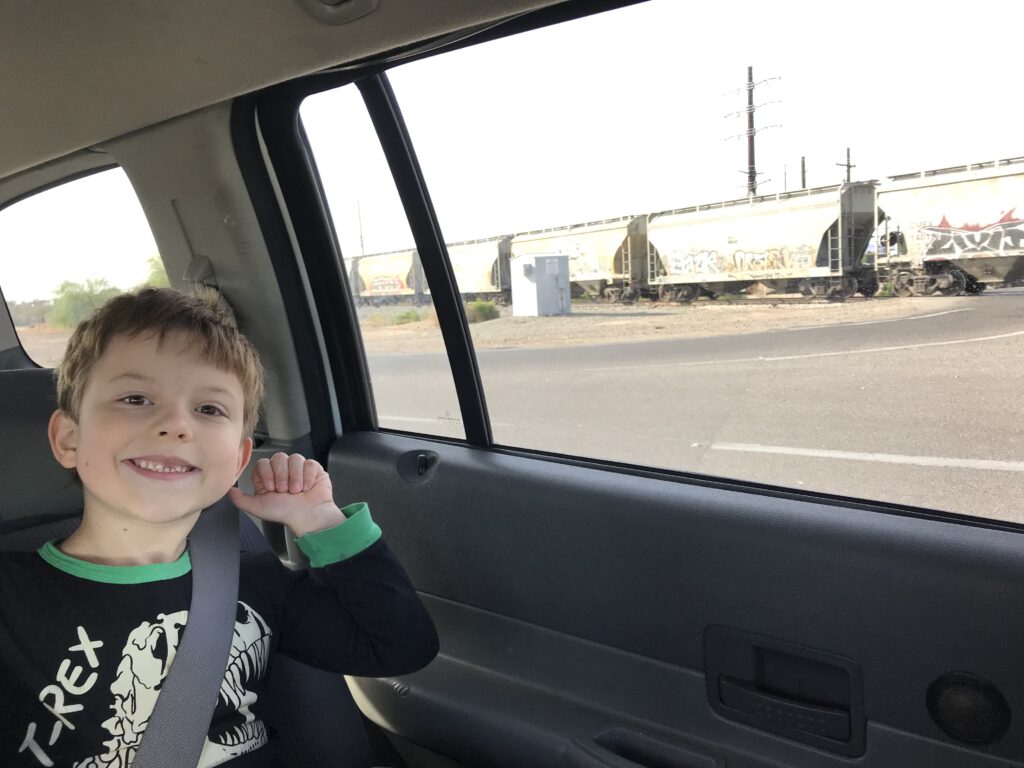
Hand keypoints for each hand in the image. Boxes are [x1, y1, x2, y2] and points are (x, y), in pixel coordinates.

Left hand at [228, 452, 345, 536]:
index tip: (271, 488)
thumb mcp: (259, 507)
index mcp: (268, 477)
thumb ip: (241, 500)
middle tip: (285, 491)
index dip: (268, 473)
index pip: (264, 462)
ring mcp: (298, 468)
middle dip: (282, 476)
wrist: (308, 517)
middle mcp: (283, 471)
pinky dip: (308, 477)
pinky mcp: (313, 468)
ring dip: (296, 477)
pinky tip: (307, 487)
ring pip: (295, 458)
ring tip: (296, 491)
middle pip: (279, 457)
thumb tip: (228, 490)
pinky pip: (309, 463)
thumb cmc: (285, 513)